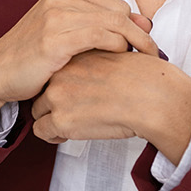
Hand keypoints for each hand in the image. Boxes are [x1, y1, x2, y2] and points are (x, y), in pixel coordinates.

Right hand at [0, 0, 156, 133]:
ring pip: (116, 24)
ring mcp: (56, 13)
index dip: (135, 26)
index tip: (145, 46)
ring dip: (136, 44)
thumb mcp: (70, 31)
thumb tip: (147, 22)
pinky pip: (103, 37)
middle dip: (139, 35)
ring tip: (144, 61)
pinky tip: (119, 61)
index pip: (118, 3)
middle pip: (120, 12)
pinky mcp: (55, 37)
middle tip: (150, 56)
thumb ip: (105, 23)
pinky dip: (118, 48)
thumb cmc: (36, 54)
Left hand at [30, 49, 190, 164]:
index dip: (63, 84)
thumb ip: (100, 61)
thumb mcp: (117, 55)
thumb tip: (97, 71)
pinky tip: (66, 135)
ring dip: (50, 119)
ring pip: (37, 110)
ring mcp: (57, 97)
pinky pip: (41, 131)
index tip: (75, 93)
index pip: (54, 70)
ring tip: (70, 124)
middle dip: (53, 102)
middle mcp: (61, 74)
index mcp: (74, 56)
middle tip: (71, 111)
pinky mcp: (61, 120)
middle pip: (42, 90)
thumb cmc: (145, 79)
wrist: (152, 97)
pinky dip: (52, 135)